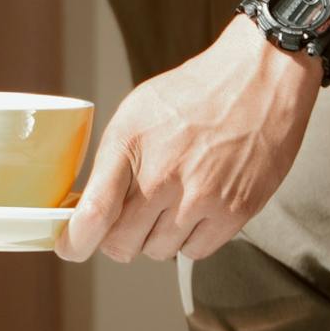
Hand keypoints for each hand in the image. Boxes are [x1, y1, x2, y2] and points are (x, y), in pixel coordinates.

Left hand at [62, 19, 318, 263]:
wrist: (259, 78)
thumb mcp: (136, 112)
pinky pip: (196, 252)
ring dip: (157, 236)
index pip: (94, 214)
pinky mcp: (234, 212)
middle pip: (122, 245)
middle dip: (118, 238)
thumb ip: (111, 161)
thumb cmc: (194, 93)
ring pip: (157, 252)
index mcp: (129, 144)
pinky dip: (192, 239)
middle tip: (129, 220)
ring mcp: (199, 197)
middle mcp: (162, 176)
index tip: (70, 246)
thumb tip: (89, 210)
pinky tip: (198, 208)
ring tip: (172, 201)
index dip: (75, 242)